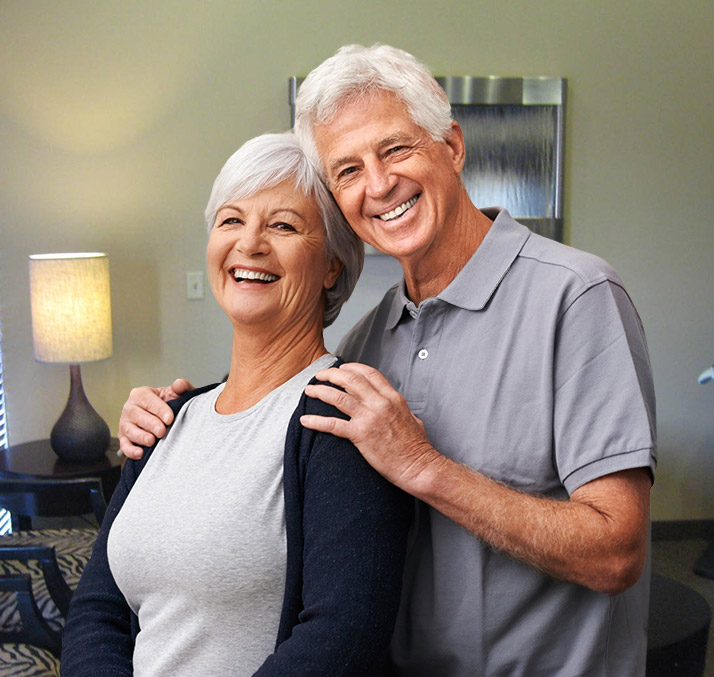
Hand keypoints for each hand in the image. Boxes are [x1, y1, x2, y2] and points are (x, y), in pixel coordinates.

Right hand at [118, 379, 192, 458]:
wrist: (165, 417)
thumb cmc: (169, 403)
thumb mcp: (176, 394)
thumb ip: (181, 387)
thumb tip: (179, 384)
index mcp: (141, 394)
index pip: (148, 400)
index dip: (159, 410)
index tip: (170, 418)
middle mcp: (130, 408)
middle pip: (137, 415)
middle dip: (151, 424)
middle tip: (162, 431)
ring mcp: (125, 423)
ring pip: (129, 430)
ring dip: (140, 437)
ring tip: (152, 441)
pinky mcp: (124, 438)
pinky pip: (124, 445)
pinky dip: (130, 450)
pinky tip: (140, 453)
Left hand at [301, 363, 440, 490]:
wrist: (418, 466)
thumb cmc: (416, 447)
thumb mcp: (412, 418)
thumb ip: (397, 408)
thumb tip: (392, 405)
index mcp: (393, 398)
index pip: (369, 373)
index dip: (352, 368)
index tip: (341, 368)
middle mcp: (380, 403)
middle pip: (350, 379)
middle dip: (332, 374)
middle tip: (320, 375)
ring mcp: (369, 418)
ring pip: (338, 397)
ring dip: (320, 392)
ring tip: (309, 391)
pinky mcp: (361, 435)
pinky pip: (333, 425)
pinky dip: (316, 421)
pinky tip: (305, 421)